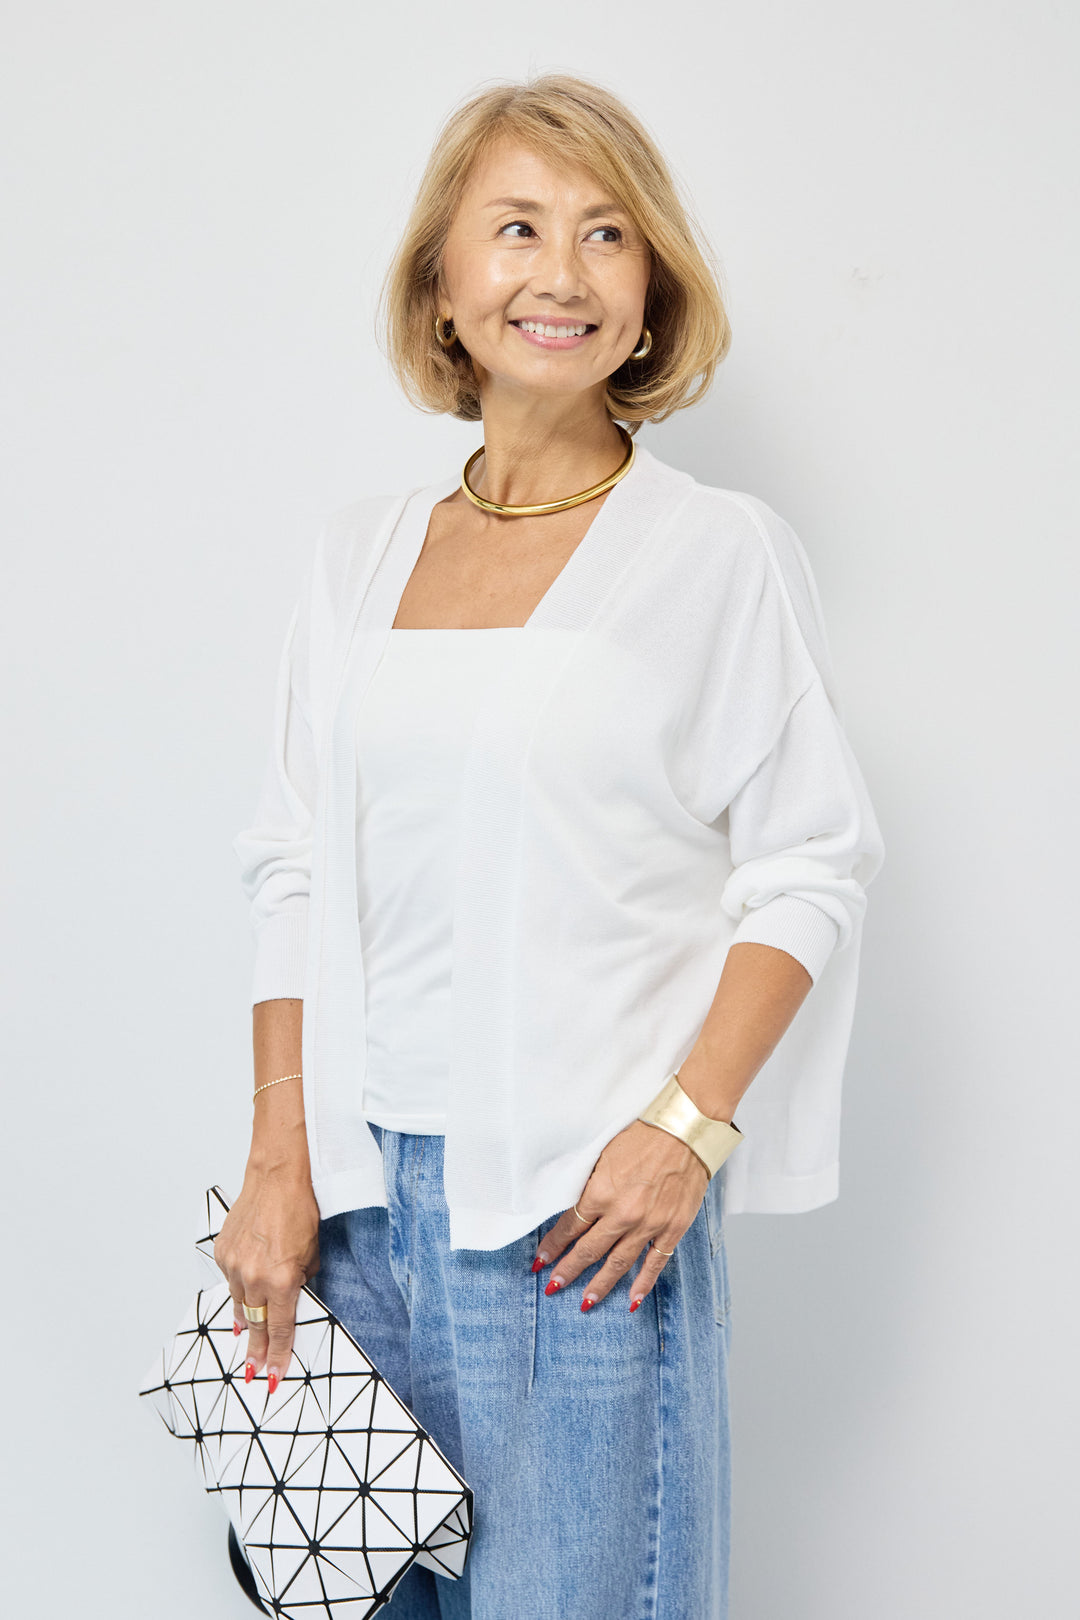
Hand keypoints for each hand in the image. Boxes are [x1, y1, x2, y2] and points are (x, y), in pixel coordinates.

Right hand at [213, 1165, 320, 1392]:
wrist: (277, 1178)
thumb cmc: (300, 1210)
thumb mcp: (313, 1254)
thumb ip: (302, 1281)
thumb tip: (294, 1297)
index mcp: (281, 1281)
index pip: (279, 1329)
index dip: (277, 1355)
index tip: (273, 1375)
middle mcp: (254, 1277)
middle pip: (255, 1325)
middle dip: (256, 1350)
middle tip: (254, 1371)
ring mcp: (233, 1265)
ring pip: (240, 1303)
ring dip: (247, 1318)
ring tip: (247, 1336)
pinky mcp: (222, 1252)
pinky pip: (230, 1279)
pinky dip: (239, 1287)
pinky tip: (244, 1293)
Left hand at [532, 1120, 708, 1312]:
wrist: (685, 1128)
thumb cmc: (643, 1134)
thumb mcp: (604, 1154)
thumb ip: (589, 1184)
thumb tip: (572, 1207)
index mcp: (600, 1192)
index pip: (569, 1227)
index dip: (553, 1245)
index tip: (541, 1259)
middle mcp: (621, 1214)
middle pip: (588, 1250)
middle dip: (567, 1271)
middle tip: (552, 1286)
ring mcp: (649, 1224)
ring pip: (618, 1263)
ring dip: (599, 1285)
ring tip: (584, 1303)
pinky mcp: (673, 1227)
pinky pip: (655, 1262)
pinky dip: (643, 1283)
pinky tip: (632, 1300)